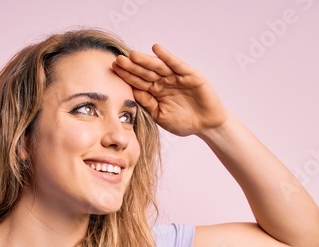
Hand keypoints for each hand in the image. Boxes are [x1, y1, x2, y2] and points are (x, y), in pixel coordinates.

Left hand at [112, 43, 228, 137]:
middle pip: (145, 72)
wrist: (206, 125)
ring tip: (132, 55)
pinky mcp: (189, 75)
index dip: (126, 76)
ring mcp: (176, 77)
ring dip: (145, 60)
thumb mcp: (160, 115)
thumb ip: (148, 103)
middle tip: (118, 60)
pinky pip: (176, 64)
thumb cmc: (183, 122)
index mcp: (155, 91)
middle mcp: (164, 82)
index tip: (113, 69)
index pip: (138, 81)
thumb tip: (132, 92)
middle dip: (132, 66)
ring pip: (158, 67)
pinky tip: (156, 49)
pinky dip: (167, 57)